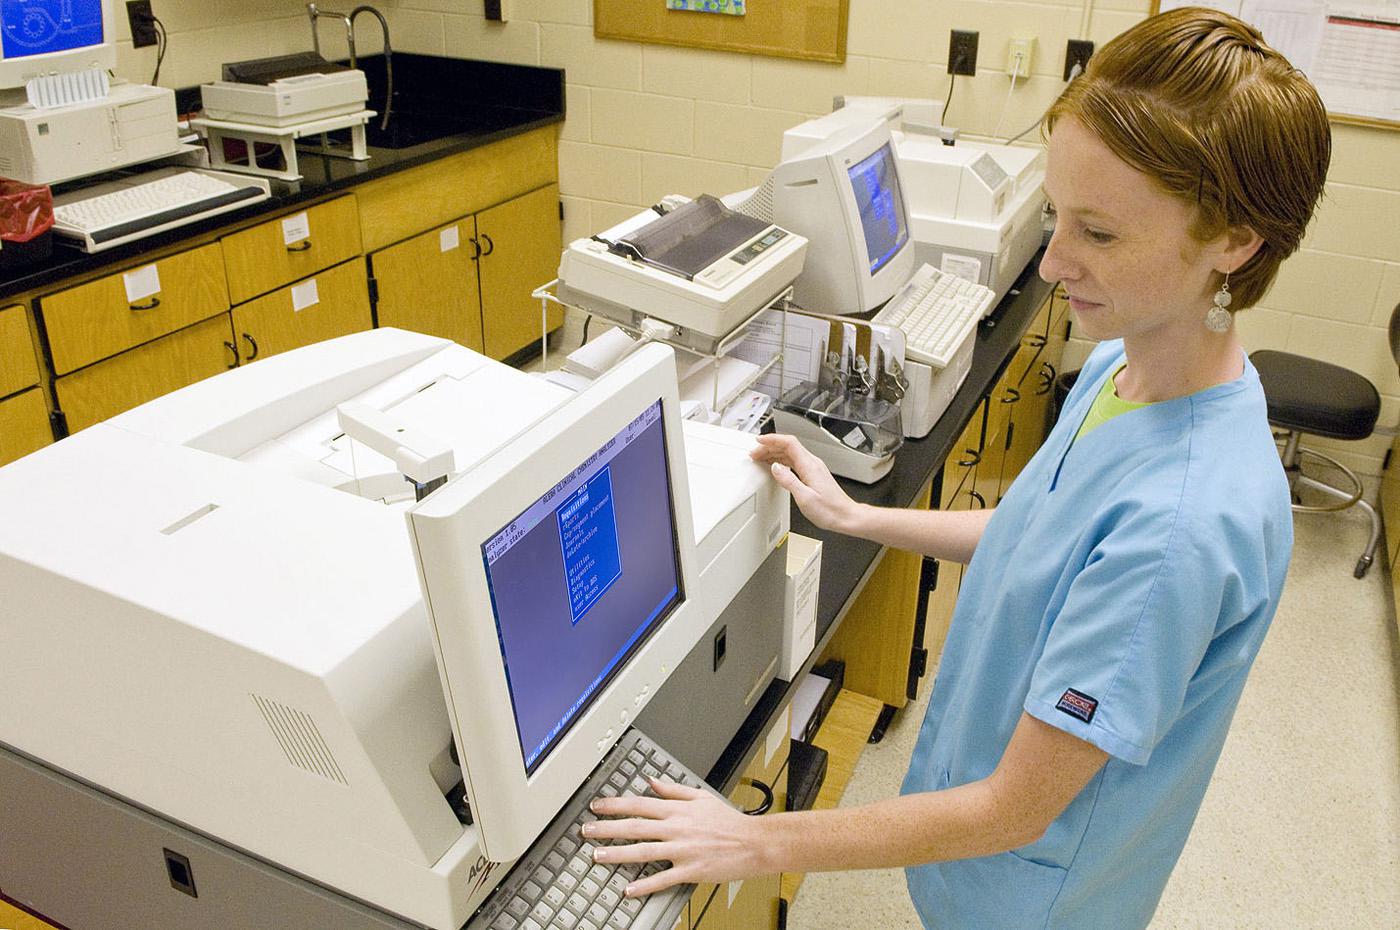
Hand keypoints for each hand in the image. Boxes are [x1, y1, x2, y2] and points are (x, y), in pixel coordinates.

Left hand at [584, 778, 770, 896]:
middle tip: (587, 831)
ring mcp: (683, 850)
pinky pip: (663, 878)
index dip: (615, 804)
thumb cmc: (729, 821)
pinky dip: (645, 885)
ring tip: (597, 856)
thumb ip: (673, 790)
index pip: (639, 804)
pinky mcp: (691, 870)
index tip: (597, 806)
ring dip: (618, 853)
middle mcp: (677, 828)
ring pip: (643, 850)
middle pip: (635, 827)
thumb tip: (651, 782)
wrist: (754, 842)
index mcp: (678, 810)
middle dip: (607, 828)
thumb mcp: (701, 796)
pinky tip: (629, 890)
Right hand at [750, 433, 862, 533]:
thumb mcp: (804, 498)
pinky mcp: (813, 474)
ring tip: (760, 458)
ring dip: (774, 453)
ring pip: (790, 453)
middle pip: (788, 446)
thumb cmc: (829, 510)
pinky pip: (794, 462)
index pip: (789, 443)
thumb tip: (775, 467)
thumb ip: (788, 481)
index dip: (772, 439)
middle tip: (755, 453)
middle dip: (769, 447)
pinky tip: (775, 466)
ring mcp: (813, 468)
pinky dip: (781, 461)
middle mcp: (812, 463)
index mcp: (810, 465)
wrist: (845, 516)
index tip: (759, 441)